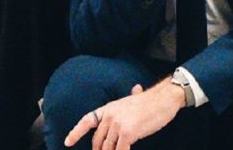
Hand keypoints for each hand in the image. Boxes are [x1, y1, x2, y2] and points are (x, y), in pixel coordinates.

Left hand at [64, 80, 184, 148]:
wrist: (164, 98)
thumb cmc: (152, 100)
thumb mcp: (136, 98)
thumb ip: (132, 97)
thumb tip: (136, 88)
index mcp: (110, 108)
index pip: (88, 120)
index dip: (76, 132)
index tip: (67, 142)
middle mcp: (110, 116)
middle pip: (98, 142)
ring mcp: (118, 124)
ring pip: (108, 149)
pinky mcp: (127, 133)